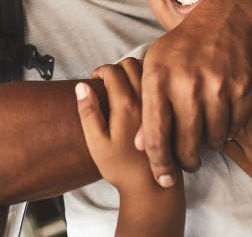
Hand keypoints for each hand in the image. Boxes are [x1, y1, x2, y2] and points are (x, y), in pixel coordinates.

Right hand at [76, 58, 166, 193]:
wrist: (153, 187)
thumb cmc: (122, 168)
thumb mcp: (96, 143)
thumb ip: (88, 112)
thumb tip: (82, 86)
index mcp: (126, 105)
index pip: (112, 71)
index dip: (99, 71)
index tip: (94, 80)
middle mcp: (146, 100)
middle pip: (131, 64)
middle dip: (116, 67)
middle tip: (108, 81)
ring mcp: (161, 103)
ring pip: (147, 69)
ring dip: (133, 70)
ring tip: (123, 84)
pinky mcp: (170, 109)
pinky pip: (159, 83)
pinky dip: (148, 79)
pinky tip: (141, 92)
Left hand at [139, 0, 251, 185]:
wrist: (226, 21)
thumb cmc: (182, 47)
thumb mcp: (155, 67)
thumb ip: (146, 106)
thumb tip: (138, 145)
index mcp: (159, 79)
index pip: (155, 135)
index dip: (158, 164)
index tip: (162, 180)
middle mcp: (188, 85)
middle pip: (186, 145)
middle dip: (185, 161)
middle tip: (187, 162)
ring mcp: (218, 87)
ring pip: (213, 140)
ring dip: (208, 145)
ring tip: (203, 136)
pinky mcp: (243, 89)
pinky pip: (235, 127)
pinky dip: (228, 130)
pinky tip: (221, 119)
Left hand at [223, 68, 251, 204]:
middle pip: (239, 97)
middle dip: (236, 78)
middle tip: (233, 61)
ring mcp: (246, 146)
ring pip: (226, 115)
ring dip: (222, 98)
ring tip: (222, 82)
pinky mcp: (241, 159)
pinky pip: (221, 138)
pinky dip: (215, 124)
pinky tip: (214, 110)